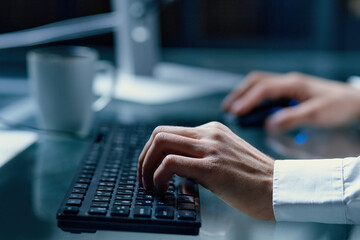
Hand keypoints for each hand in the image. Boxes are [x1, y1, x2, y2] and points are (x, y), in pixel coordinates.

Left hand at [137, 121, 274, 219]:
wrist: (280, 188)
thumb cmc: (254, 179)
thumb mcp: (225, 158)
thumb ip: (200, 159)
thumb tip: (175, 172)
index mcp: (212, 131)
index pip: (169, 131)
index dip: (151, 151)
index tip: (149, 169)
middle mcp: (209, 134)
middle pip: (159, 134)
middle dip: (144, 158)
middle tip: (144, 178)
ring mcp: (211, 147)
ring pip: (160, 143)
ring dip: (147, 166)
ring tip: (150, 185)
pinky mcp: (212, 166)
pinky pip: (170, 163)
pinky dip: (158, 176)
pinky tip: (163, 189)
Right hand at [222, 71, 359, 132]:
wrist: (354, 102)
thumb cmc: (338, 106)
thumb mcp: (316, 114)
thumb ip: (292, 119)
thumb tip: (268, 126)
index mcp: (293, 83)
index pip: (263, 89)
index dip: (247, 100)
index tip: (234, 113)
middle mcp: (288, 82)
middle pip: (256, 82)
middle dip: (240, 94)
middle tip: (227, 109)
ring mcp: (289, 87)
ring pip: (260, 85)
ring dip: (245, 96)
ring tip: (234, 110)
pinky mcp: (290, 94)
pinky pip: (267, 93)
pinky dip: (255, 100)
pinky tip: (252, 111)